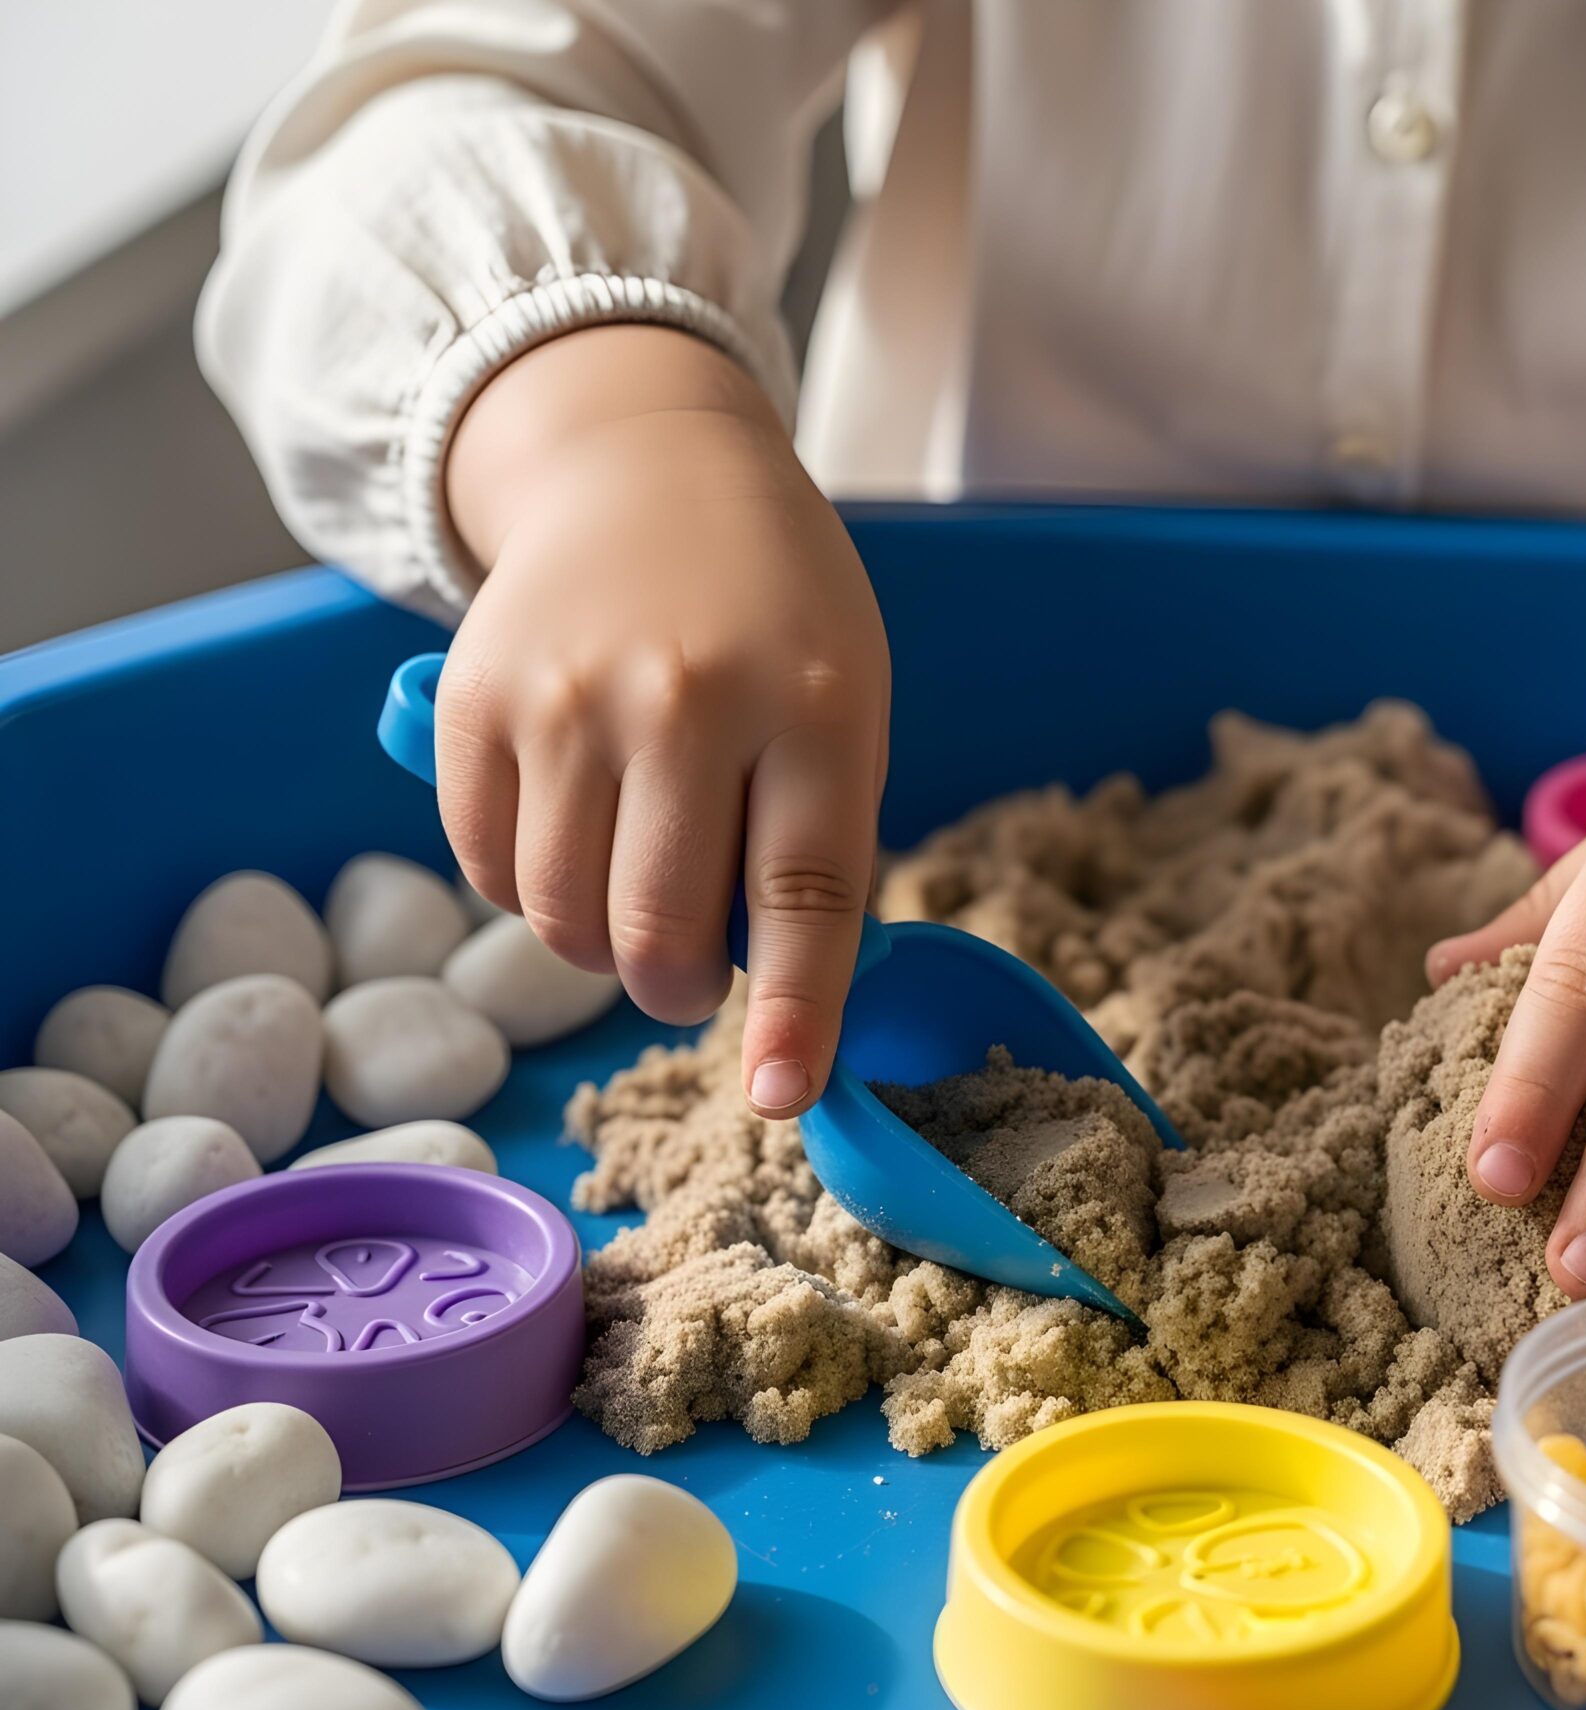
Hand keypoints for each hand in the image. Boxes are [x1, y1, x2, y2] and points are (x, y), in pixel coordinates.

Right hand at [437, 325, 887, 1118]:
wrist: (646, 467)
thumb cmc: (774, 614)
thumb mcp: (843, 701)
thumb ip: (817, 840)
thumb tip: (778, 1003)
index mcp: (813, 706)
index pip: (804, 895)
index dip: (793, 1015)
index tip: (782, 1100)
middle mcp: (686, 699)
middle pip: (658, 932)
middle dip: (680, 990)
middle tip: (694, 971)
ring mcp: (567, 697)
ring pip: (562, 920)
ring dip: (601, 949)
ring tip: (636, 890)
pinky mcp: (474, 699)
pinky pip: (488, 869)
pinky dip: (531, 890)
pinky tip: (573, 833)